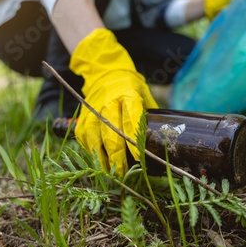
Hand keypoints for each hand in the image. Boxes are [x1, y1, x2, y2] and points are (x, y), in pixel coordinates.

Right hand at [69, 28, 157, 175]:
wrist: (105, 73)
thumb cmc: (130, 86)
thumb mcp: (144, 93)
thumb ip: (150, 114)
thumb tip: (162, 137)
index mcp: (127, 94)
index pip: (130, 119)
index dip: (134, 140)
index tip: (139, 157)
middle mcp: (108, 102)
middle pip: (111, 131)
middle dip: (117, 155)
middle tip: (123, 173)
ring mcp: (93, 109)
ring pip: (94, 136)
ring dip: (101, 157)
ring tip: (109, 172)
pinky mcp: (82, 116)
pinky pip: (84, 137)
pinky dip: (90, 150)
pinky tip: (98, 160)